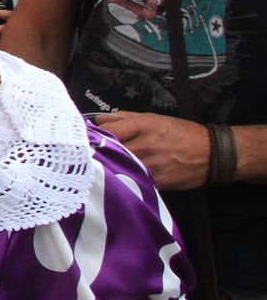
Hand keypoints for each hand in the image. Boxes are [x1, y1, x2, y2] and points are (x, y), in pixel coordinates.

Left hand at [95, 111, 210, 189]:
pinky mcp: (157, 182)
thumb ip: (124, 118)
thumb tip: (99, 120)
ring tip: (100, 168)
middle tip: (88, 156)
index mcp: (143, 126)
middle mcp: (145, 145)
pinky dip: (125, 180)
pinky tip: (119, 179)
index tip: (86, 140)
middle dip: (97, 153)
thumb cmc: (181, 133)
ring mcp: (151, 164)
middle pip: (110, 151)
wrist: (212, 153)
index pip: (108, 131)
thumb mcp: (153, 118)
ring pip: (119, 168)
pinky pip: (134, 181)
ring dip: (108, 168)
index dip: (93, 136)